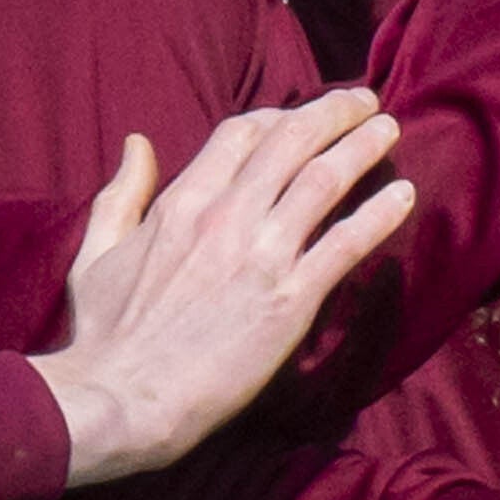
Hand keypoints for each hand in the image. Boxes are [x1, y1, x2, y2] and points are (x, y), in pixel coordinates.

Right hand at [34, 92, 416, 484]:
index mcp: (181, 203)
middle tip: (363, 100)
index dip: (278, 117)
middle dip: (332, 112)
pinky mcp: (289, 300)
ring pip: (323, 180)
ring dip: (362, 147)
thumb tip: (138, 142)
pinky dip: (379, 215)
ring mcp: (260, 255)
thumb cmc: (104, 336)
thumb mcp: (95, 253)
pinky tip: (404, 195)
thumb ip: (121, 194)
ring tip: (389, 128)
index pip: (240, 134)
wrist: (123, 398)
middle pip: (290, 141)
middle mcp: (225, 217)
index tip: (301, 116)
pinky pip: (345, 244)